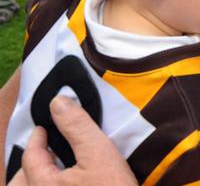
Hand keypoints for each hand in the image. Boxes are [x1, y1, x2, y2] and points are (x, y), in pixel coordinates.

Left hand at [8, 96, 135, 185]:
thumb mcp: (99, 154)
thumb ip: (77, 127)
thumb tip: (58, 102)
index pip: (31, 157)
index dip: (37, 138)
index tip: (44, 128)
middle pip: (19, 184)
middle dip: (28, 168)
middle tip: (44, 154)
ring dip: (34, 184)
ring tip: (50, 176)